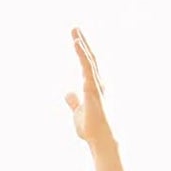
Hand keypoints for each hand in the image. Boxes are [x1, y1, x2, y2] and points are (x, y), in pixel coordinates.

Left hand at [65, 29, 113, 149]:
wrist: (103, 141)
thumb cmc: (93, 130)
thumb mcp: (78, 113)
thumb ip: (74, 102)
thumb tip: (68, 93)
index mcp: (94, 88)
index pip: (88, 66)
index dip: (82, 52)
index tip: (75, 39)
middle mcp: (99, 83)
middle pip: (91, 58)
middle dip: (83, 43)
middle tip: (74, 28)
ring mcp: (97, 85)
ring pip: (90, 60)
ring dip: (82, 44)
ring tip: (74, 30)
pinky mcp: (94, 88)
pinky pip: (88, 67)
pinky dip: (82, 54)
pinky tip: (76, 43)